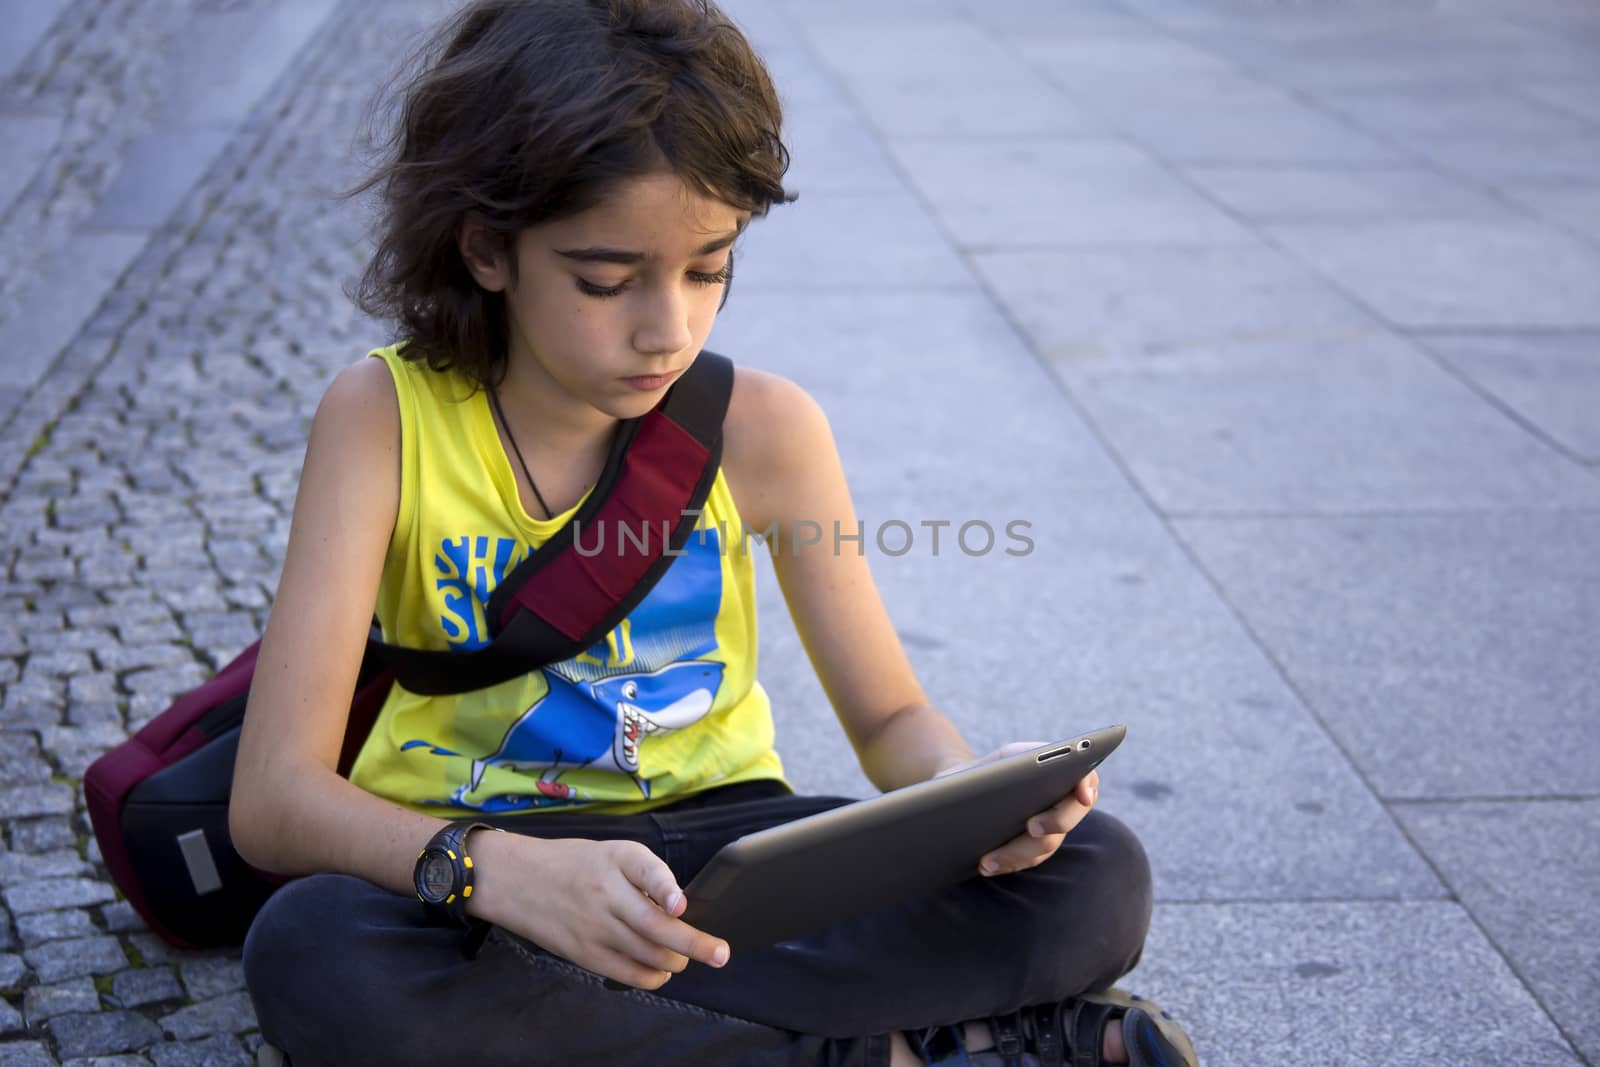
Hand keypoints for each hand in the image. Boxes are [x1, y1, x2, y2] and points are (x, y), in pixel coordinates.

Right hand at [467, 833, 729, 989]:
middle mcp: (605, 894)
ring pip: (647, 954)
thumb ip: (647, 875)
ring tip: (687, 955)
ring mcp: (594, 928)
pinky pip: (628, 973)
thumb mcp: (612, 853)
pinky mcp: (585, 954)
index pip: (645, 870)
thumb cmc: (576, 865)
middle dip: (693, 944)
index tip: (680, 906)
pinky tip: (662, 968)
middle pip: (654, 927)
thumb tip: (681, 908)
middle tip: (720, 953)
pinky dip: (653, 975)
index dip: (665, 889)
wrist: (519, 881)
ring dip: (677, 960)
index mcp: (615, 859)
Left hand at [934, 741, 1100, 877]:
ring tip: (988, 859)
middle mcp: (1065, 806)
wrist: (971, 787)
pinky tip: (985, 866)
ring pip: (1045, 846)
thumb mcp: (1010, 756)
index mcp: (1066, 775)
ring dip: (1017, 853)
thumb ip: (1029, 759)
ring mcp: (1053, 831)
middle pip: (1067, 820)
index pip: (1087, 780)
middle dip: (1052, 823)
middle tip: (1032, 826)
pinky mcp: (1035, 850)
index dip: (1086, 787)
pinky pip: (1028, 860)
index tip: (1082, 795)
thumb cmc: (997, 767)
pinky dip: (1007, 863)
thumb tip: (1036, 772)